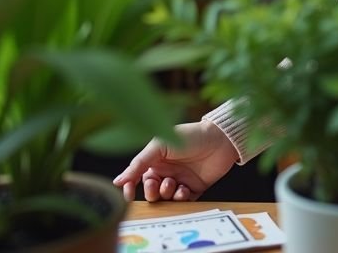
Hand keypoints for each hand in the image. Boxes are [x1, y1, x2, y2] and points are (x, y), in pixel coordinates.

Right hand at [113, 120, 238, 201]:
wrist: (220, 139)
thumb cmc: (190, 136)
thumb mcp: (160, 145)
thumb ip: (139, 163)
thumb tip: (117, 180)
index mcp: (155, 160)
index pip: (136, 177)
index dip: (130, 187)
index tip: (128, 194)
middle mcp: (166, 171)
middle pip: (151, 191)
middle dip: (151, 191)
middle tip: (156, 184)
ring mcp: (180, 180)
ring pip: (165, 198)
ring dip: (166, 194)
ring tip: (172, 184)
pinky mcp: (194, 188)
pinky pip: (182, 201)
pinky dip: (180, 199)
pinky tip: (183, 189)